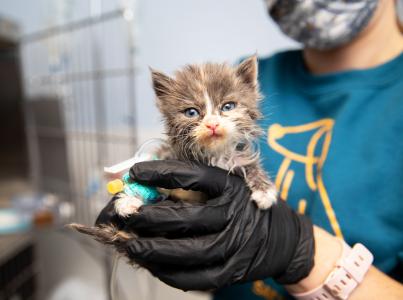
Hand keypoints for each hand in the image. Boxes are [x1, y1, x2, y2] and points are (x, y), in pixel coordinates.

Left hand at [96, 160, 314, 290]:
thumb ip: (193, 184)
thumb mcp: (228, 185)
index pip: (192, 176)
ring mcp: (235, 247)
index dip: (160, 173)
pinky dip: (168, 273)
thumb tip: (147, 186)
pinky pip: (195, 278)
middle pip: (186, 218)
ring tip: (130, 244)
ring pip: (189, 252)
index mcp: (231, 186)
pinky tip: (150, 264)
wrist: (282, 238)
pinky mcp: (231, 273)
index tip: (134, 173)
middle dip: (149, 216)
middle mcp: (234, 215)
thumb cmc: (243, 205)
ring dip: (154, 249)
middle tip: (125, 213)